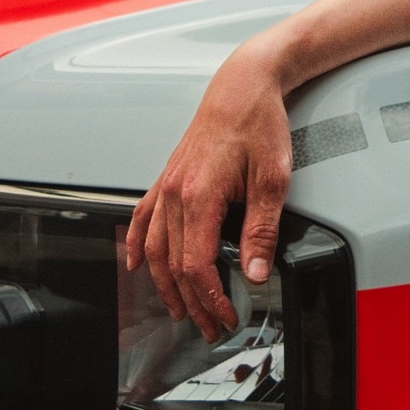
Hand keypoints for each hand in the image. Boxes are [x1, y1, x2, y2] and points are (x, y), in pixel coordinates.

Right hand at [124, 44, 293, 341]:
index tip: (227, 314)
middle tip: (210, 326)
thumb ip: (262, 228)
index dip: (210, 297)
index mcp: (199, 195)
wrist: (244, 84)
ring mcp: (167, 185)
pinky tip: (135, 264)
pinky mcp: (168, 177)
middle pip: (174, 264)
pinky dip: (136, 245)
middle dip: (192, 302)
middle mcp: (175, 193)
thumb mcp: (273, 177)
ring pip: (155, 248)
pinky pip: (142, 218)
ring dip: (165, 284)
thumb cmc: (259, 122)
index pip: (197, 264)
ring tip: (180, 309)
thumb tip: (257, 270)